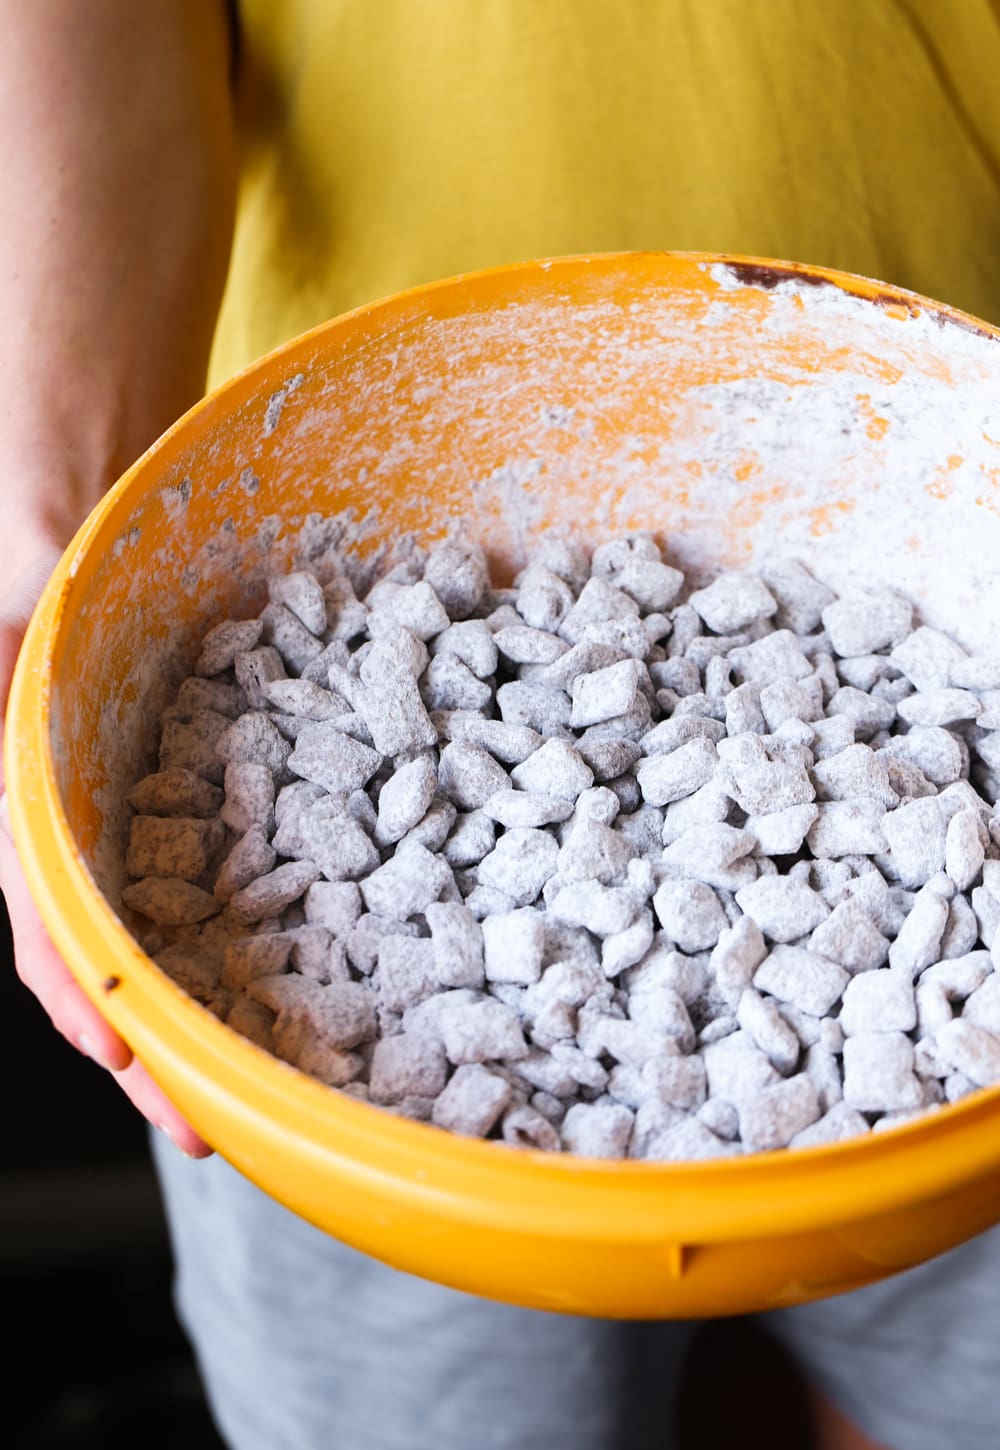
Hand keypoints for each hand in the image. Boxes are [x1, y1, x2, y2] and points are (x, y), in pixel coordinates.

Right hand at [0, 549, 212, 1157]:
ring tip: (246, 1093)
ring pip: (157, 944)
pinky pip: (206, 889)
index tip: (117, 1050)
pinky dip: (232, 948)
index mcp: (31, 807)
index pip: (43, 919)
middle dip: (149, 1050)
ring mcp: (134, 832)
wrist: (75, 547)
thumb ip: (8, 655)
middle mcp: (80, 839)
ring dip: (193, 1019)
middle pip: (107, 964)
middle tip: (204, 1129)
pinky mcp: (186, 812)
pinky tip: (279, 990)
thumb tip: (3, 686)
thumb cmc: (35, 575)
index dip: (76, 988)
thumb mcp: (17, 611)